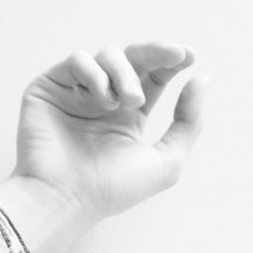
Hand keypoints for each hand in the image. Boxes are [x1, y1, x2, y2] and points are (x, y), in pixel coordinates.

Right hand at [12, 40, 205, 223]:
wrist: (64, 199)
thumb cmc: (111, 190)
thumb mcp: (166, 162)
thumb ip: (189, 123)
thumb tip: (201, 78)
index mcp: (129, 117)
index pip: (153, 76)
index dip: (171, 60)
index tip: (189, 55)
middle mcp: (104, 101)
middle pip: (134, 57)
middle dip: (156, 53)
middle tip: (173, 58)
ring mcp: (77, 93)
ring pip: (107, 54)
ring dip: (125, 72)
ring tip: (129, 101)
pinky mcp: (50, 87)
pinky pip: (77, 60)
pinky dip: (94, 72)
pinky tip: (101, 98)